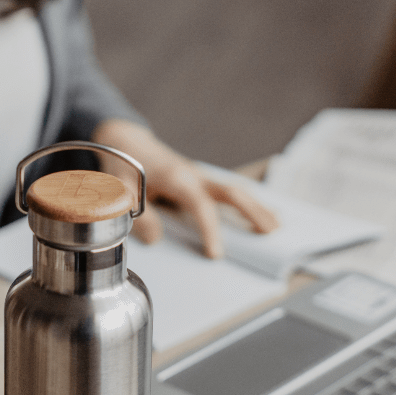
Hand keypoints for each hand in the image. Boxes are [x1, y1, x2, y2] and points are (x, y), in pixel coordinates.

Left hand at [92, 119, 278, 257]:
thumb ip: (136, 214)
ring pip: (234, 190)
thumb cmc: (124, 163)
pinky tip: (260, 212)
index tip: (215, 254)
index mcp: (177, 177)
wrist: (127, 141)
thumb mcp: (120, 188)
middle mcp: (194, 175)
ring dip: (255, 207)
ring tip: (275, 226)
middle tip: (269, 234)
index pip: (201, 206)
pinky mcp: (199, 179)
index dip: (210, 230)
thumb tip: (156, 239)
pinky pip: (226, 190)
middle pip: (230, 192)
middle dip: (252, 212)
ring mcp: (199, 176)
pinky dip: (246, 202)